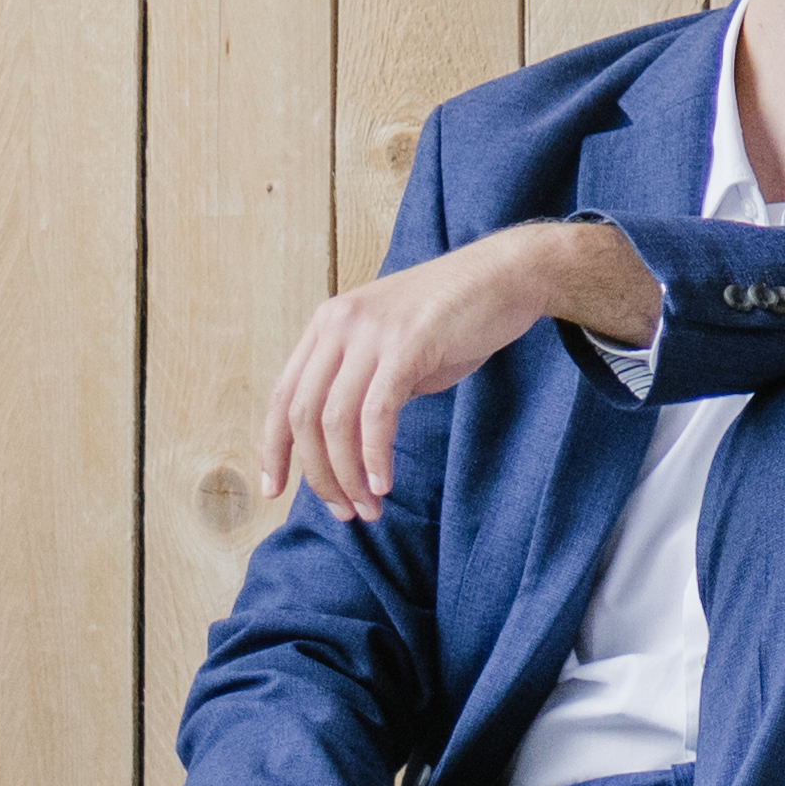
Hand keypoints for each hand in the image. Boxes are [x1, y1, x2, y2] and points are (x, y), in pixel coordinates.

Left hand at [256, 217, 661, 520]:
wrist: (511, 274)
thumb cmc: (458, 317)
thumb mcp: (396, 348)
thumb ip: (366, 384)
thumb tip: (347, 446)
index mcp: (328, 323)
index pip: (282, 395)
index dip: (274, 448)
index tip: (276, 490)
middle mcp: (339, 323)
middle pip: (303, 415)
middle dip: (317, 474)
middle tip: (343, 511)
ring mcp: (371, 331)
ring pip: (335, 420)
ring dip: (347, 475)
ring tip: (368, 508)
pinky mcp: (407, 343)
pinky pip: (377, 414)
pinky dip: (375, 456)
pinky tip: (385, 483)